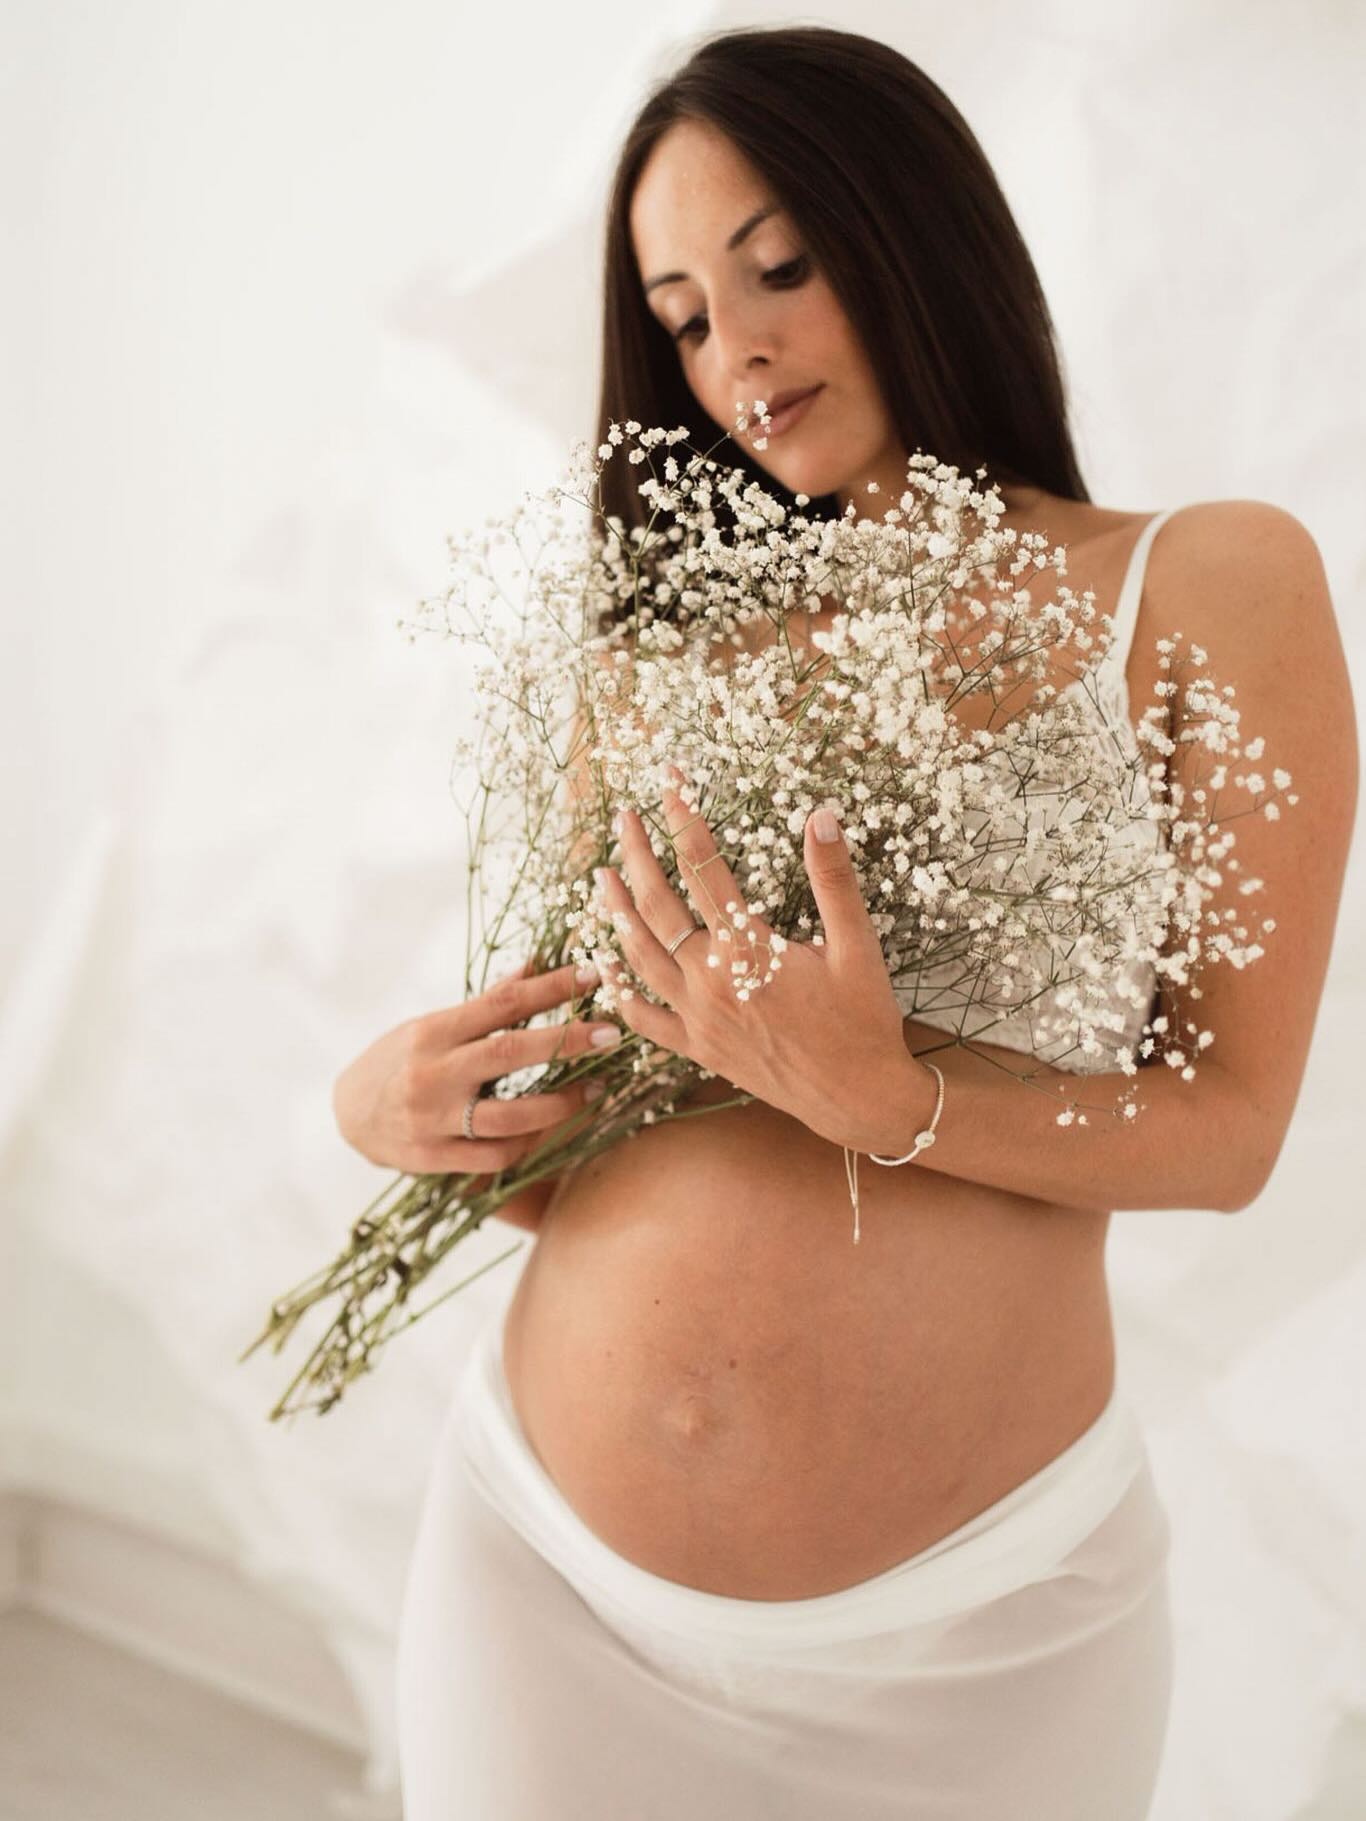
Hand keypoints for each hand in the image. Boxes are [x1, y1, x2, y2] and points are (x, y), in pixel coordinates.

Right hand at [331, 959, 620, 1176]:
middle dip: (567, 1041)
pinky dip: (529, 1144)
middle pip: (511, 1054)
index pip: (502, 1003)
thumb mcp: (431, 1024)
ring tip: (595, 1088)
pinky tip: (550, 1130)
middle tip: (612, 1034)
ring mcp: (433, 1120)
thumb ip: (484, 1004)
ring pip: (512, 1116)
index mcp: (433, 1031)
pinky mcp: (434, 1158)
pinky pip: (496, 1156)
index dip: (551, 988)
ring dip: (562, 1103)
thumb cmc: (398, 1060)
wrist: (346, 1115)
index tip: (593, 974)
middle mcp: (433, 1073)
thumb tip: (534, 967)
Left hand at [593, 773, 925, 1153]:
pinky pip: (645, 1020)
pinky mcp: (698, 1049)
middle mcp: (711, 981)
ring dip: (616, 914)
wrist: (858, 1098)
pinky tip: (604, 967)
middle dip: (636, 856)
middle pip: (658, 907)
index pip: (702, 868)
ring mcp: (699, 1018)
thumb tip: (820, 816)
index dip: (683, 820)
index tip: (669, 783)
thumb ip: (833, 880)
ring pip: (640, 957)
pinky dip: (620, 992)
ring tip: (601, 878)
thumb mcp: (858, 945)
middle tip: (622, 818)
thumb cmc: (863, 1020)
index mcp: (747, 949)